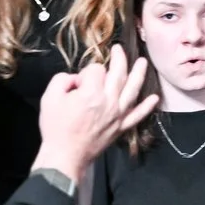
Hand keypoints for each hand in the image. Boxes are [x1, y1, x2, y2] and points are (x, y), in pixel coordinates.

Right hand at [32, 52, 158, 185]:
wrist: (65, 155)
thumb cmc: (56, 128)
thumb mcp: (50, 97)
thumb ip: (63, 79)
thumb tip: (76, 79)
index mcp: (91, 93)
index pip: (96, 70)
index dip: (86, 72)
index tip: (77, 82)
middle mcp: (108, 102)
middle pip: (118, 74)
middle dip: (119, 59)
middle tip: (119, 49)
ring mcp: (117, 115)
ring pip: (132, 90)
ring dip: (139, 74)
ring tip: (143, 62)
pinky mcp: (121, 127)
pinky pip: (137, 115)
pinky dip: (147, 107)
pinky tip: (154, 98)